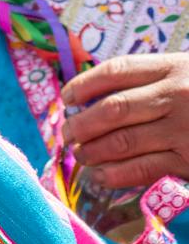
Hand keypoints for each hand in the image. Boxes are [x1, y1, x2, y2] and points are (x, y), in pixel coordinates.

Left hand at [62, 53, 188, 189]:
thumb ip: (156, 79)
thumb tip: (99, 96)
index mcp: (175, 67)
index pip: (116, 71)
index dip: (84, 84)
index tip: (67, 98)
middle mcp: (177, 95)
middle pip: (112, 109)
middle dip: (81, 124)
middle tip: (67, 134)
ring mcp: (184, 129)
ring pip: (122, 140)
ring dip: (92, 151)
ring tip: (80, 156)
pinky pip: (143, 168)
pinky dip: (115, 174)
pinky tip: (100, 176)